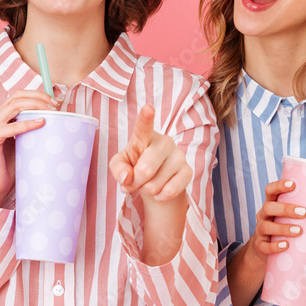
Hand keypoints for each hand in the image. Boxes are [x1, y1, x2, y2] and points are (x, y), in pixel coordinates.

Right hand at [0, 89, 58, 206]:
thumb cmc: (12, 166)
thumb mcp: (26, 143)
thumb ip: (35, 131)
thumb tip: (59, 123)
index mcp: (4, 117)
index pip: (20, 95)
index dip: (38, 94)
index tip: (57, 99)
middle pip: (17, 96)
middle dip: (38, 96)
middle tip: (56, 104)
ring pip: (14, 105)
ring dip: (35, 105)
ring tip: (50, 110)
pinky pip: (10, 127)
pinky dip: (27, 123)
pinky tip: (41, 123)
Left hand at [109, 105, 191, 265]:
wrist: (155, 180)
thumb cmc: (135, 165)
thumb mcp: (120, 165)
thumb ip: (117, 168)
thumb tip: (126, 177)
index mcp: (144, 136)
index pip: (144, 125)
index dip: (146, 117)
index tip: (148, 108)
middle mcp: (164, 141)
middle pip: (145, 170)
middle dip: (135, 183)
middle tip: (133, 183)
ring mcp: (178, 156)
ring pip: (155, 184)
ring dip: (146, 191)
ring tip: (147, 184)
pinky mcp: (188, 171)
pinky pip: (170, 191)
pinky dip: (160, 197)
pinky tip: (159, 191)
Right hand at [245, 179, 305, 267]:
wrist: (267, 250)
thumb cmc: (287, 227)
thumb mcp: (292, 216)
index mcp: (272, 204)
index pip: (270, 190)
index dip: (279, 186)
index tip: (293, 184)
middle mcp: (264, 215)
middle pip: (269, 207)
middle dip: (286, 209)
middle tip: (304, 213)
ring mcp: (260, 230)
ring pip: (266, 226)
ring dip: (283, 228)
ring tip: (299, 231)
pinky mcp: (260, 245)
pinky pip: (263, 246)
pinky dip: (274, 246)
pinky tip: (286, 245)